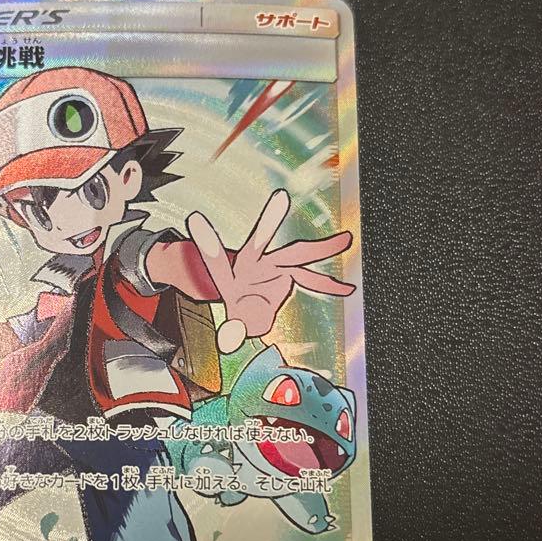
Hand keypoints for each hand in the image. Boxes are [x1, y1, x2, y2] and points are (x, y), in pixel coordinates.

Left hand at [186, 190, 353, 353]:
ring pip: (295, 254)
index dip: (207, 242)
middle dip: (269, 221)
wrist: (248, 300)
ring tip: (345, 239)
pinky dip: (327, 285)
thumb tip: (229, 341)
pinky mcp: (289, 274)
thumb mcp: (234, 322)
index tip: (194, 220)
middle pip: (261, 242)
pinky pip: (310, 279)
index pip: (216, 259)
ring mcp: (273, 266)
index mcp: (231, 275)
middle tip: (279, 199)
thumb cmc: (239, 310)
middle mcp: (253, 264)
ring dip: (320, 248)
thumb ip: (232, 330)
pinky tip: (347, 289)